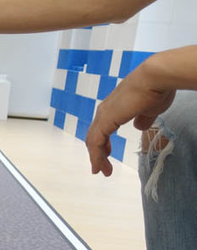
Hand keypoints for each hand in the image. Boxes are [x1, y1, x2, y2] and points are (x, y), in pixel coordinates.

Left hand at [85, 62, 174, 176]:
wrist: (155, 78)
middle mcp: (105, 110)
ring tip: (102, 171)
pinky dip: (96, 155)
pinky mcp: (106, 119)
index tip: (106, 158)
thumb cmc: (156, 90)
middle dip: (98, 154)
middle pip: (95, 136)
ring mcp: (104, 114)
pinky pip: (97, 141)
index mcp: (113, 108)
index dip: (103, 145)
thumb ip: (143, 119)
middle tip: (102, 169)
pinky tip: (98, 165)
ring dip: (96, 158)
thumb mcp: (150, 110)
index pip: (102, 130)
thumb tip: (139, 126)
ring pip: (94, 140)